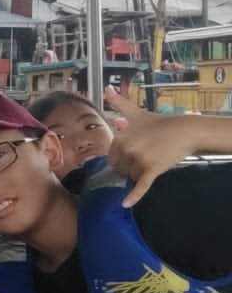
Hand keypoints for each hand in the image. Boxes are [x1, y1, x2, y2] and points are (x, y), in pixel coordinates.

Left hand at [103, 88, 195, 206]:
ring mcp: (138, 160)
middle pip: (120, 169)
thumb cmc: (159, 123)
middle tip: (146, 155)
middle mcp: (126, 149)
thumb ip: (119, 103)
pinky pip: (139, 186)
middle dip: (130, 166)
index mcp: (119, 138)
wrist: (185, 131)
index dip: (123, 158)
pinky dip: (133, 196)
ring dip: (139, 174)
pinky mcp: (151, 170)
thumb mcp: (136, 113)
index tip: (136, 152)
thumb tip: (106, 88)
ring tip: (153, 160)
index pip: (112, 159)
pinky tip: (125, 204)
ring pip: (130, 177)